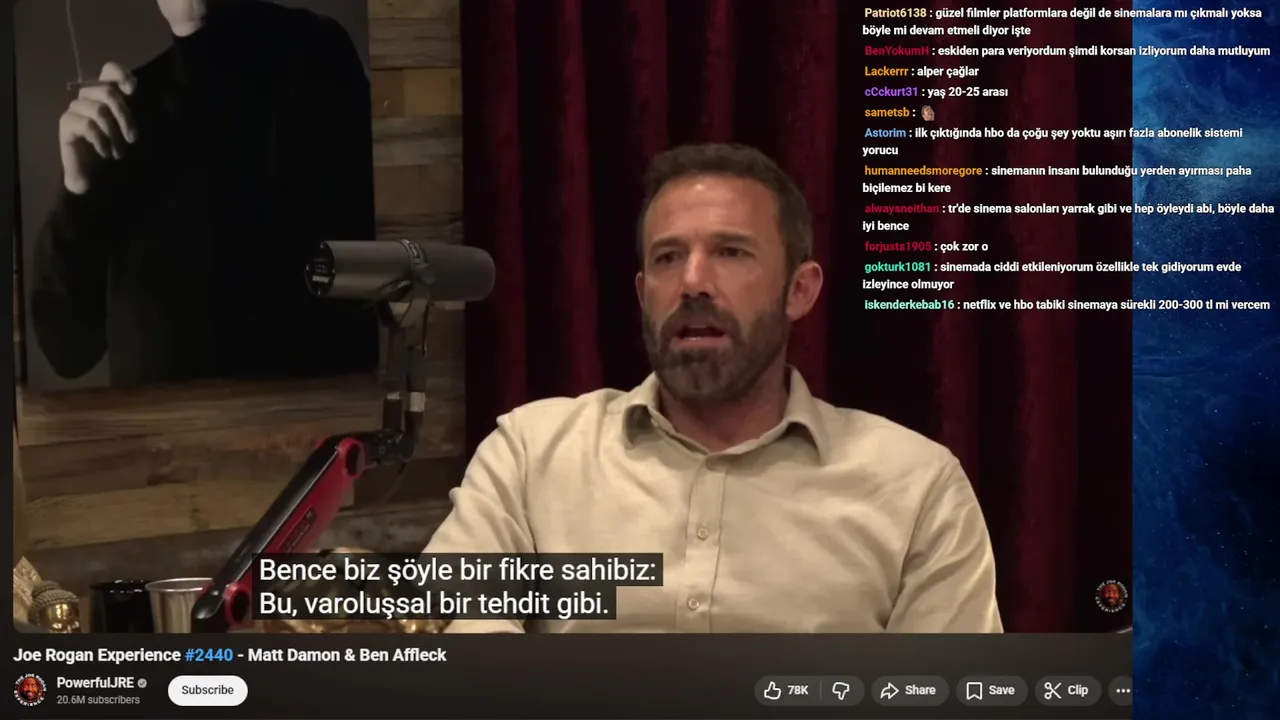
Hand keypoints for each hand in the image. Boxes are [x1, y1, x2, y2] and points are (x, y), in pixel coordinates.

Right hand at [59, 62, 137, 194]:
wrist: (97, 179)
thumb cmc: (118, 152)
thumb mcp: (132, 131)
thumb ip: (135, 111)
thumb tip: (135, 90)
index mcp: (106, 95)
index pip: (108, 70)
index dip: (119, 73)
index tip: (132, 90)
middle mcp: (89, 97)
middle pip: (107, 91)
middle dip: (124, 115)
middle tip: (133, 139)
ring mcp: (76, 110)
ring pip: (98, 109)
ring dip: (113, 133)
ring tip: (119, 153)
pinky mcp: (66, 124)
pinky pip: (86, 124)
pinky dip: (100, 140)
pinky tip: (105, 153)